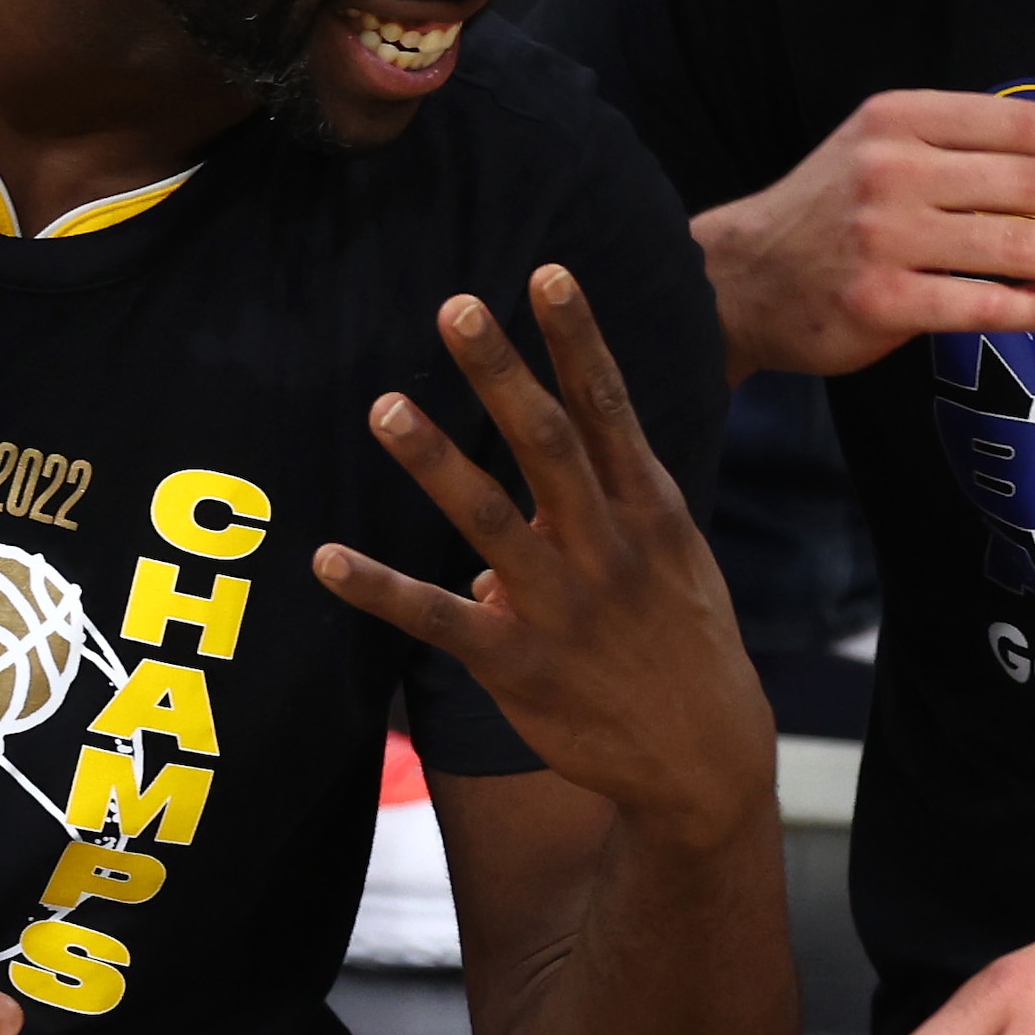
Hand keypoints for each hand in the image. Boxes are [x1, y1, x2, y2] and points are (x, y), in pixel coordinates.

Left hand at [312, 267, 774, 837]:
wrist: (707, 759)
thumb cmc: (685, 647)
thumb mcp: (674, 565)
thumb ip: (604, 517)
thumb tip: (530, 506)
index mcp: (651, 511)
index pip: (608, 409)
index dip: (578, 340)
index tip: (547, 275)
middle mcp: (607, 547)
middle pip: (547, 444)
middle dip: (501, 373)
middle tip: (457, 307)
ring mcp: (563, 607)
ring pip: (488, 520)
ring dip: (433, 461)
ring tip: (384, 405)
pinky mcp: (520, 667)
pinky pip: (439, 620)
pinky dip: (381, 590)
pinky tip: (326, 559)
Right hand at [691, 89, 1034, 377]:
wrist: (740, 279)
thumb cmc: (830, 214)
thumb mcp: (882, 149)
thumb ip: (962, 147)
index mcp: (902, 118)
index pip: (1025, 123)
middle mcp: (894, 168)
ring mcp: (884, 235)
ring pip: (1021, 245)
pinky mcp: (881, 300)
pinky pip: (987, 304)